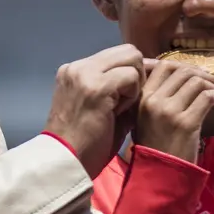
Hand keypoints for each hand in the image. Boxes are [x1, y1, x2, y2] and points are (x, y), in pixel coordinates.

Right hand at [44, 44, 144, 177]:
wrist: (66, 163)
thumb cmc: (83, 144)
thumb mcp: (98, 108)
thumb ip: (117, 89)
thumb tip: (147, 77)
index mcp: (75, 71)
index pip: (115, 56)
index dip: (131, 73)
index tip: (132, 96)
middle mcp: (77, 67)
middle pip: (127, 51)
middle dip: (138, 73)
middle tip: (131, 101)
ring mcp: (85, 74)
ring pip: (132, 58)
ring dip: (135, 83)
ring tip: (121, 108)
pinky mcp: (96, 86)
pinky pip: (131, 76)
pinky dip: (132, 95)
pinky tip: (118, 113)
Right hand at [132, 59, 213, 162]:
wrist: (160, 174)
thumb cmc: (154, 147)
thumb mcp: (145, 118)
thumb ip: (156, 97)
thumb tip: (182, 76)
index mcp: (141, 98)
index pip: (163, 66)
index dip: (184, 65)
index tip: (196, 74)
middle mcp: (153, 101)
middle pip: (183, 72)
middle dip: (203, 74)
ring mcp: (169, 111)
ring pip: (196, 82)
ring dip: (213, 84)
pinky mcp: (186, 123)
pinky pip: (207, 97)